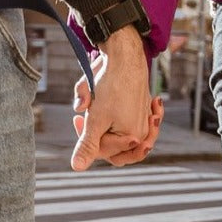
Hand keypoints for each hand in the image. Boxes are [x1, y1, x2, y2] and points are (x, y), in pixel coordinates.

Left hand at [70, 26, 154, 169]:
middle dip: (97, 132)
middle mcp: (142, 132)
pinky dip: (119, 114)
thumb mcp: (95, 118)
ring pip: (119, 134)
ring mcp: (144, 120)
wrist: (125, 53)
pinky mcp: (144, 108)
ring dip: (106, 123)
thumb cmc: (111, 84)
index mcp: (132, 137)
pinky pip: (131, 121)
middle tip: (84, 116)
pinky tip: (114, 104)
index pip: (104, 152)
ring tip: (98, 106)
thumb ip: (87, 145)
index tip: (77, 121)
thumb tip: (77, 167)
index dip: (87, 140)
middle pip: (113, 146)